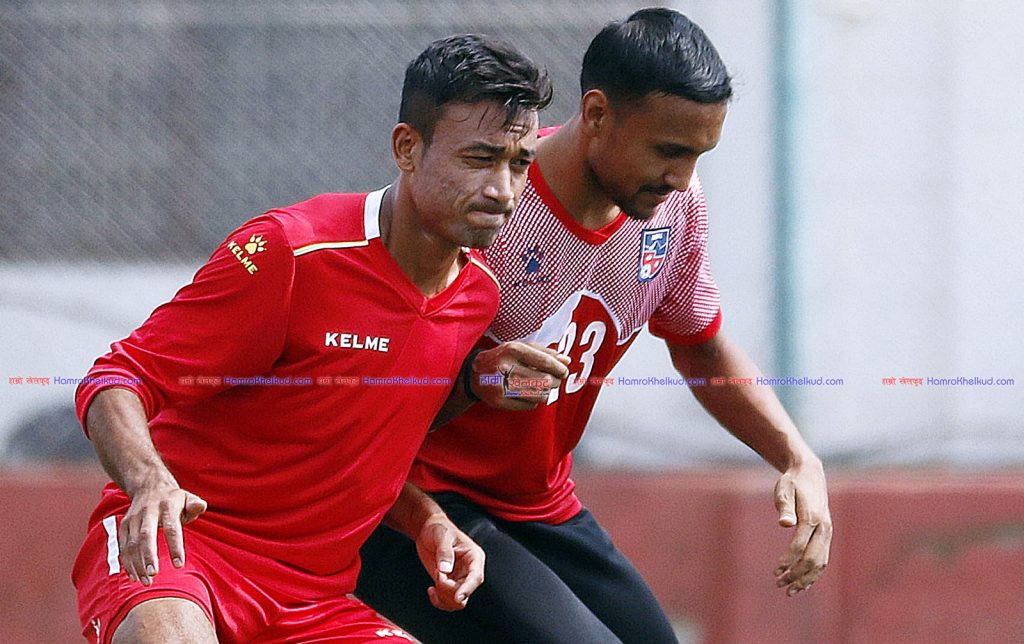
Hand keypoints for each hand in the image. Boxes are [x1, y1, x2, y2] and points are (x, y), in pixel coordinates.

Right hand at [119, 477, 206, 585]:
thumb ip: (195, 505)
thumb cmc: (174, 499)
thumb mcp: (188, 498)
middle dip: (148, 556)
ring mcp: (133, 518)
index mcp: (167, 506)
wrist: (149, 486)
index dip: (175, 546)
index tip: (179, 565)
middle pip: (146, 535)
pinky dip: (127, 561)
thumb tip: (201, 506)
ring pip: (132, 543)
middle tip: (153, 574)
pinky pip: (123, 545)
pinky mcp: (124, 525)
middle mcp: (147, 512)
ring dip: (137, 563)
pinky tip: (134, 575)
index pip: (171, 528)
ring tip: (145, 581)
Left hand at [414, 516, 484, 610]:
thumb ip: (444, 552)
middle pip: (465, 592)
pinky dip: (438, 601)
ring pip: (457, 602)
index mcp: (474, 557)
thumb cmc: (439, 529)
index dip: (468, 589)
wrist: (428, 530)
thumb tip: (445, 570)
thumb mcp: (442, 536)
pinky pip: (448, 602)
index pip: (476, 577)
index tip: (457, 597)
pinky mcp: (449, 584)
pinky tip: (431, 590)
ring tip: (436, 577)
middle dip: (448, 589)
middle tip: (438, 574)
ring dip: (443, 596)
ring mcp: (459, 579)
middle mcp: (469, 571)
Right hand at [469, 342, 569, 409]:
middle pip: (543, 380)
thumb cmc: (503, 358)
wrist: (474, 373)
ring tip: (543, 387)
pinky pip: (529, 406)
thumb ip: (544, 353)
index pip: (544, 361)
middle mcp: (506, 367)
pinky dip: (534, 401)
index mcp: (513, 350)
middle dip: (554, 382)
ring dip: (546, 393)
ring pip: (538, 395)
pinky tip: (528, 394)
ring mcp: (501, 386)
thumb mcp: (521, 348)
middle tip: (555, 380)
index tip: (564, 371)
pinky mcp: (499, 401)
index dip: (559, 368)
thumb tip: (567, 360)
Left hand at [773, 460, 831, 595]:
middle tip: (779, 585)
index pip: (800, 546)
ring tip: (789, 591)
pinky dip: (814, 573)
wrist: (810, 475)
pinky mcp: (826, 536)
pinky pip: (823, 559)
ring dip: (805, 579)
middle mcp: (824, 528)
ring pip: (820, 563)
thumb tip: (784, 524)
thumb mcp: (784, 490)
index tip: (775, 571)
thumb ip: (784, 507)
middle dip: (796, 575)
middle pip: (812, 559)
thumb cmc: (792, 483)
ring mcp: (827, 533)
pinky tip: (802, 583)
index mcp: (812, 517)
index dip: (788, 561)